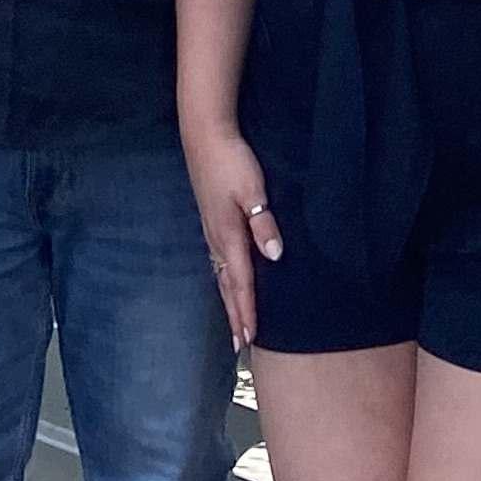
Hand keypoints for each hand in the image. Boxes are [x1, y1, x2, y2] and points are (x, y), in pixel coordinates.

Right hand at [184, 125, 282, 352]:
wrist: (204, 135)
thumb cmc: (231, 161)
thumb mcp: (252, 189)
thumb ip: (263, 223)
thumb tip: (275, 257)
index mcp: (228, 235)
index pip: (242, 282)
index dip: (247, 311)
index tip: (251, 338)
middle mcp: (217, 239)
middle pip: (228, 285)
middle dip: (235, 314)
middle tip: (240, 345)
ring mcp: (211, 230)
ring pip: (221, 275)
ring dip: (228, 300)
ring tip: (234, 322)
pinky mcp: (210, 220)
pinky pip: (218, 261)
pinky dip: (224, 280)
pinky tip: (226, 281)